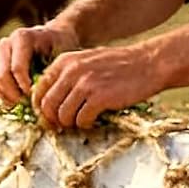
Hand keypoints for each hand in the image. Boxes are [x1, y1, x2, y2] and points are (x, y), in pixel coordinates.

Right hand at [0, 22, 81, 105]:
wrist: (52, 38)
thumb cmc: (59, 47)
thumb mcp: (60, 54)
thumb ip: (49, 71)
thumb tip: (38, 94)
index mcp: (21, 38)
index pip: (16, 68)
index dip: (24, 87)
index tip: (36, 98)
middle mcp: (5, 44)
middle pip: (1, 76)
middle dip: (14, 94)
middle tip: (28, 106)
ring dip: (7, 97)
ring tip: (24, 105)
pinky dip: (1, 97)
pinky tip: (16, 103)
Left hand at [30, 44, 159, 130]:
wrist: (148, 63)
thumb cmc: (118, 66)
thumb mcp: (86, 61)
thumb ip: (67, 76)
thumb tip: (49, 102)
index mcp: (64, 62)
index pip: (40, 89)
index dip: (41, 107)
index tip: (50, 116)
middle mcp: (71, 71)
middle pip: (47, 105)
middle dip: (53, 120)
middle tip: (63, 125)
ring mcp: (85, 84)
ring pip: (63, 115)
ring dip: (70, 123)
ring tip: (81, 121)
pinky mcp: (99, 97)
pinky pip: (82, 120)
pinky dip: (86, 124)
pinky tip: (94, 119)